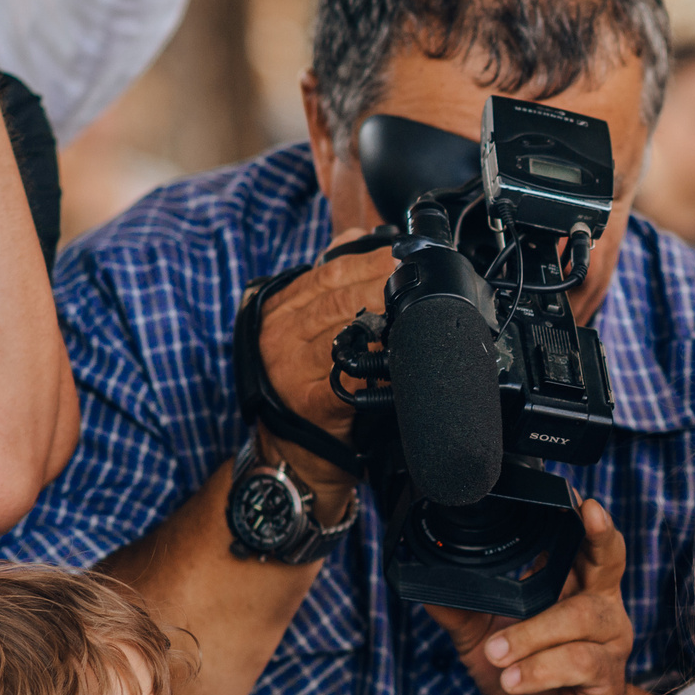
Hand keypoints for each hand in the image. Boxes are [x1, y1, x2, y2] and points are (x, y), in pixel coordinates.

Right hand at [252, 230, 393, 492]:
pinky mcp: (313, 400)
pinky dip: (381, 359)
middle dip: (383, 282)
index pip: (328, 273)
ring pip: (347, 327)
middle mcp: (280, 335)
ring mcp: (293, 368)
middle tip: (416, 277)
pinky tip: (402, 350)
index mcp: (279, 311)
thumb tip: (358, 239)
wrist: (292, 455)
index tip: (402, 255)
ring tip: (416, 305)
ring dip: (386, 314)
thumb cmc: (303, 386)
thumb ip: (326, 284)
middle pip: (339, 295)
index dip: (369, 261)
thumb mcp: (303, 328)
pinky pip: (354, 370)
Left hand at [428, 498, 662, 694]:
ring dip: (533, 633)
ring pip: (580, 617)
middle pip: (609, 562)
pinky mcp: (608, 676)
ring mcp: (609, 640)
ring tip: (497, 652)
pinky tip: (513, 679)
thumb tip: (424, 587)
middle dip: (600, 538)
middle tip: (587, 516)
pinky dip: (539, 669)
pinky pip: (579, 662)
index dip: (591, 523)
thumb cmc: (529, 680)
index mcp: (575, 588)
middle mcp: (600, 606)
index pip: (589, 546)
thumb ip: (460, 612)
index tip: (583, 502)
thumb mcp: (483, 641)